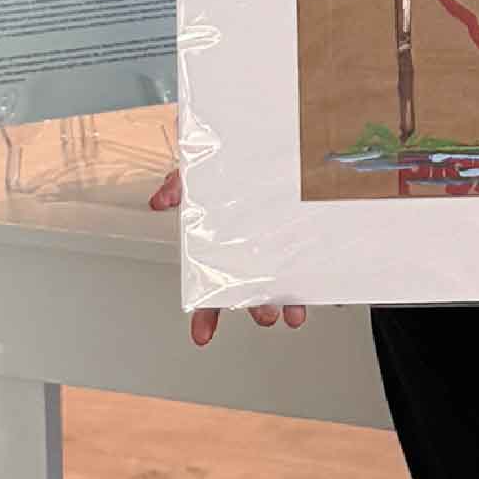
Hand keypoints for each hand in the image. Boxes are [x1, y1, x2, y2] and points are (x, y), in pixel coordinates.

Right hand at [148, 168, 308, 346]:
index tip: (202, 335)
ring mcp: (276, 248)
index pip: (208, 290)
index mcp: (221, 248)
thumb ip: (178, 185)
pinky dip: (311, 278)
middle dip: (256, 308)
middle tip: (262, 315)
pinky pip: (306, 263)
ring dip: (286, 303)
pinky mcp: (299, 236)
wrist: (261, 143)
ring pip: (280, 285)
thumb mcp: (198, 173)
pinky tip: (316, 287)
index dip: (205, 315)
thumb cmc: (228, 165)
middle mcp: (250, 254)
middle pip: (249, 292)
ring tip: (291, 313)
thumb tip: (162, 200)